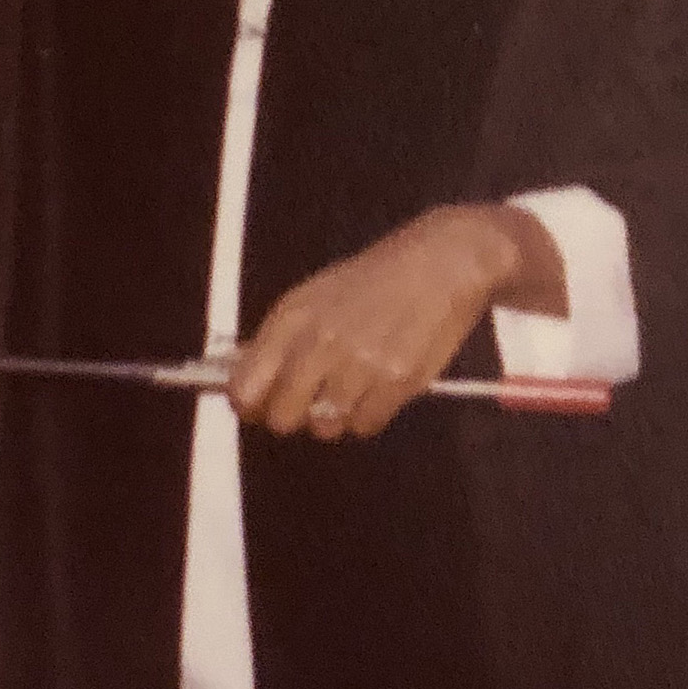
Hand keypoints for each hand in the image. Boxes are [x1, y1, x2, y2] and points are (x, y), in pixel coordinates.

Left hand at [229, 204, 564, 440]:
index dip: (250, 405)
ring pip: (325, 427)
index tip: (260, 405)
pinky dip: (368, 416)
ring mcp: (359, 365)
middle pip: (282, 418)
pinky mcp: (398, 382)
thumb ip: (281, 339)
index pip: (245, 387)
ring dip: (334, 417)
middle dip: (293, 416)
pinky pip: (365, 426)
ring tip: (350, 390)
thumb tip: (246, 383)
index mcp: (292, 317)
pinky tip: (377, 389)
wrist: (442, 261)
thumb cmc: (374, 278)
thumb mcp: (316, 295)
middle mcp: (319, 343)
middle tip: (310, 402)